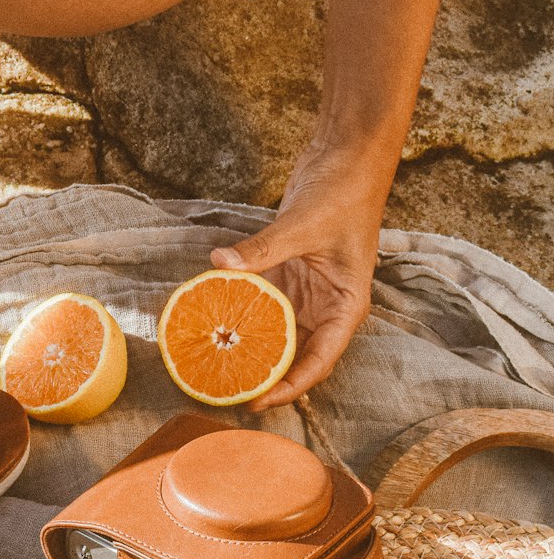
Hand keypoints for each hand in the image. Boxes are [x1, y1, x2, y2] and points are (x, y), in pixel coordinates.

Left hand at [210, 142, 384, 410]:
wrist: (346, 156)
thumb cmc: (343, 192)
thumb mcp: (303, 225)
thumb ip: (263, 249)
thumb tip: (221, 262)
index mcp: (345, 307)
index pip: (318, 362)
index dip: (288, 387)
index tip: (256, 402)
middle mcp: (326, 307)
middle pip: (295, 357)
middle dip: (263, 377)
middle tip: (225, 394)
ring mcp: (305, 292)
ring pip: (276, 334)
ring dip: (249, 350)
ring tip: (214, 370)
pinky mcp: (286, 274)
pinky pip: (261, 304)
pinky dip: (240, 314)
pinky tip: (212, 324)